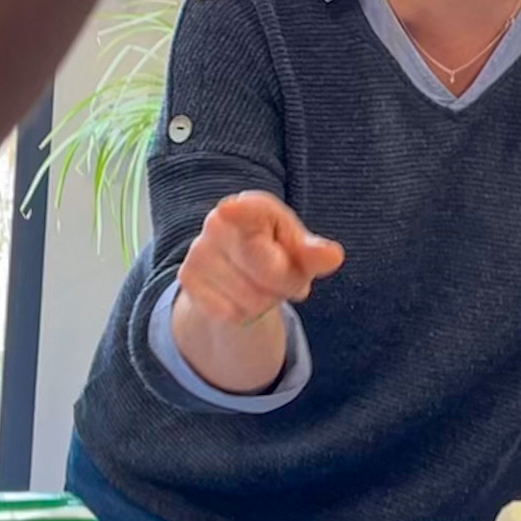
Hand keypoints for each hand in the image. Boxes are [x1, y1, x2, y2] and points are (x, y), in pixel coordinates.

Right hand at [178, 191, 342, 327]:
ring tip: (259, 286)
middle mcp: (219, 221)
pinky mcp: (187, 278)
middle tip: (284, 278)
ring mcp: (198, 249)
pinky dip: (242, 314)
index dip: (241, 211)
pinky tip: (239, 297)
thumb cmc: (275, 253)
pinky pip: (229, 313)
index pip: (250, 209)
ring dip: (263, 303)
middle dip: (285, 285)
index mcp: (252, 206)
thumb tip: (333, 256)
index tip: (229, 209)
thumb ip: (314, 254)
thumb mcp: (299, 252)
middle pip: (269, 273)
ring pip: (250, 299)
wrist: (234, 272)